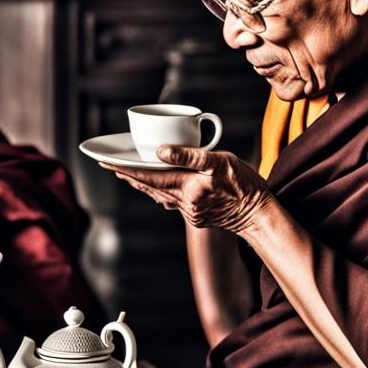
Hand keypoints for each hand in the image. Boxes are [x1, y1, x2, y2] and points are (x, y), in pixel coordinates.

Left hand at [103, 146, 273, 235]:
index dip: (127, 169)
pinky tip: (158, 188)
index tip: (108, 162)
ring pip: (158, 195)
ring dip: (142, 185)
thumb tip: (161, 150)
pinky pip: (171, 202)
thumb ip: (189, 156)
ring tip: (128, 175)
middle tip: (111, 165)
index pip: (149, 176)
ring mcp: (189, 212)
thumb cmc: (244, 185)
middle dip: (130, 176)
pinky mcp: (196, 216)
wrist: (259, 216)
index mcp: (186, 187)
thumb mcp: (219, 162)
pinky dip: (161, 193)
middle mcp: (184, 202)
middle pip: (150, 187)